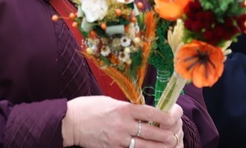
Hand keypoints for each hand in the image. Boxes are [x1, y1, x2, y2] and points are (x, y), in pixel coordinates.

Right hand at [63, 96, 182, 147]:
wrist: (71, 122)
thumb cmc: (89, 108)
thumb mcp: (109, 101)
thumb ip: (125, 107)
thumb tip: (140, 110)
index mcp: (123, 109)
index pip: (148, 112)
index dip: (162, 116)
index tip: (172, 119)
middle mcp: (122, 124)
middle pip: (149, 131)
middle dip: (164, 135)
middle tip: (174, 137)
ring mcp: (118, 139)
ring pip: (143, 145)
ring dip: (157, 146)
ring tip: (167, 146)